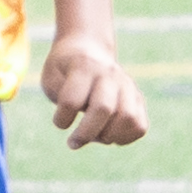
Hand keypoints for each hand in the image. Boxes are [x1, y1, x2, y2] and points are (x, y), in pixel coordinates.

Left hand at [40, 30, 147, 149]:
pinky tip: (108, 135)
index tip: (59, 122)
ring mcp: (127, 86)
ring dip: (108, 137)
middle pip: (104, 109)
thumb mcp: (51, 77)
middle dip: (85, 134)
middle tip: (73, 143)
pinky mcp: (138, 99)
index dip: (62, 119)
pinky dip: (124, 138)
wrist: (88, 50)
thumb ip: (60, 97)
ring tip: (95, 136)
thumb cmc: (64, 70)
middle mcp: (110, 74)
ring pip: (128, 119)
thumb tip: (79, 118)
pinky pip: (140, 127)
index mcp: (84, 66)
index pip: (72, 100)